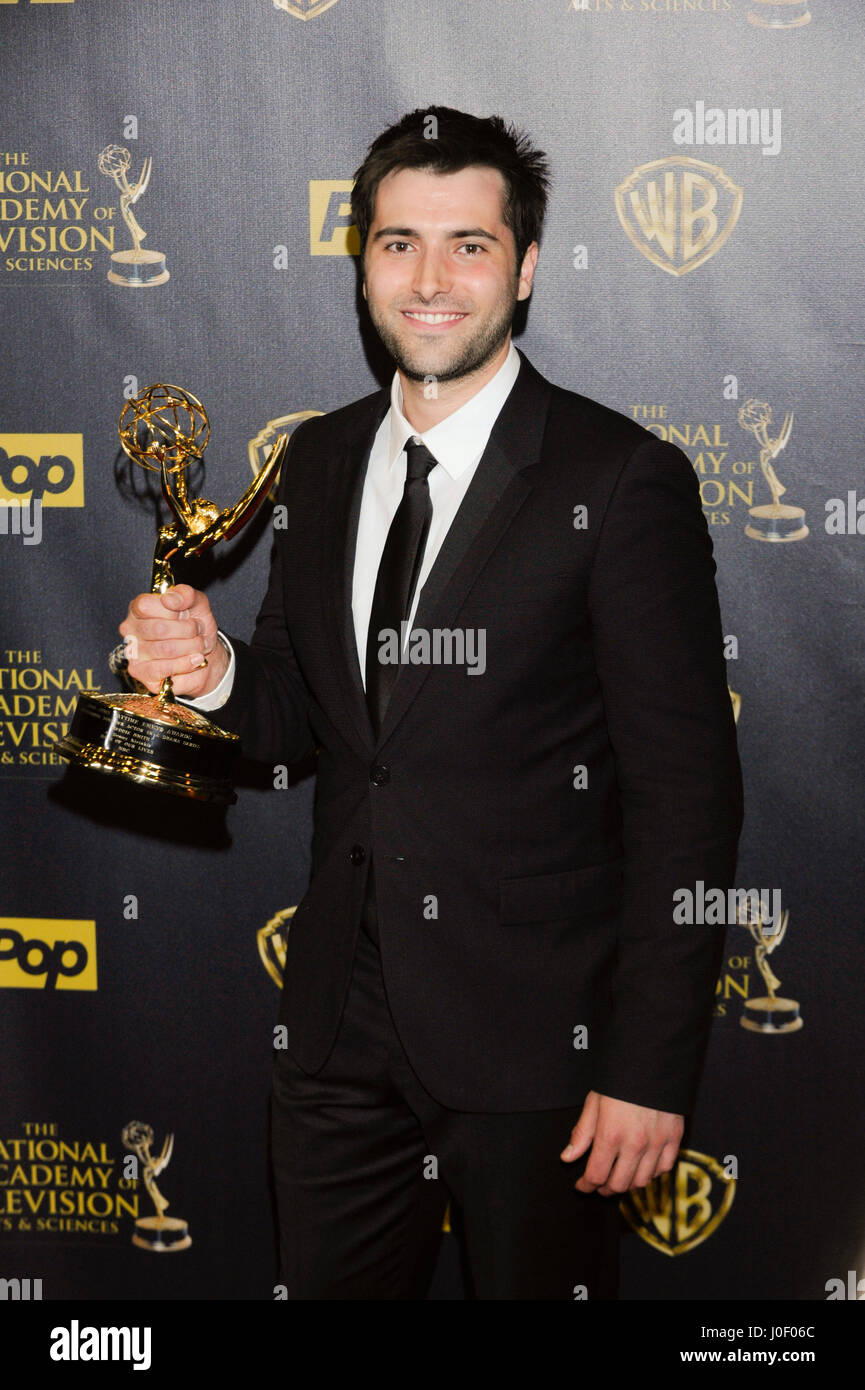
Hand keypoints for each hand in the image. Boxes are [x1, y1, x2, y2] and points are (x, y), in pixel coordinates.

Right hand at [118, 582, 227, 699]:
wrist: (203, 654)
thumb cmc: (194, 626)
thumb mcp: (197, 604)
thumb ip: (186, 595)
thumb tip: (169, 598)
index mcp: (138, 608)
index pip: (145, 605)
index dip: (172, 611)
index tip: (187, 614)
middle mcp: (131, 629)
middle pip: (158, 629)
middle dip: (188, 630)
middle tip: (198, 631)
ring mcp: (133, 652)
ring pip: (165, 649)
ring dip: (191, 646)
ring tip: (200, 644)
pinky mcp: (141, 673)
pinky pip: (164, 669)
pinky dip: (186, 663)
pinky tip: (196, 659)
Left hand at [560, 1090, 682, 1195]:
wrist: (652, 1061)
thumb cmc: (619, 1080)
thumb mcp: (594, 1102)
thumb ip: (582, 1133)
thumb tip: (567, 1158)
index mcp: (611, 1135)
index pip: (596, 1175)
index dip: (586, 1185)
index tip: (581, 1186)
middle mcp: (635, 1144)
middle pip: (619, 1184)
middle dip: (605, 1189)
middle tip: (599, 1185)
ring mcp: (657, 1143)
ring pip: (641, 1181)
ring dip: (627, 1185)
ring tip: (619, 1178)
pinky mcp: (674, 1138)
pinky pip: (664, 1168)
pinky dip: (652, 1174)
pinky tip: (642, 1168)